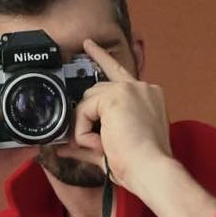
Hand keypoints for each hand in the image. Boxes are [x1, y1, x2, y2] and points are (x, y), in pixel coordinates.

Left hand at [72, 38, 172, 194]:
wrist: (152, 171)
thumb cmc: (140, 166)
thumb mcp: (111, 151)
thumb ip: (87, 145)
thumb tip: (63, 147)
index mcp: (147, 97)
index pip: (119, 73)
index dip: (101, 59)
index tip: (88, 45)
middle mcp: (141, 88)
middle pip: (97, 90)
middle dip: (86, 114)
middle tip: (92, 143)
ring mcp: (129, 89)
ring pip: (89, 102)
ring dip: (87, 129)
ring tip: (102, 148)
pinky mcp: (116, 96)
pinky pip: (84, 111)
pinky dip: (85, 132)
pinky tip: (101, 144)